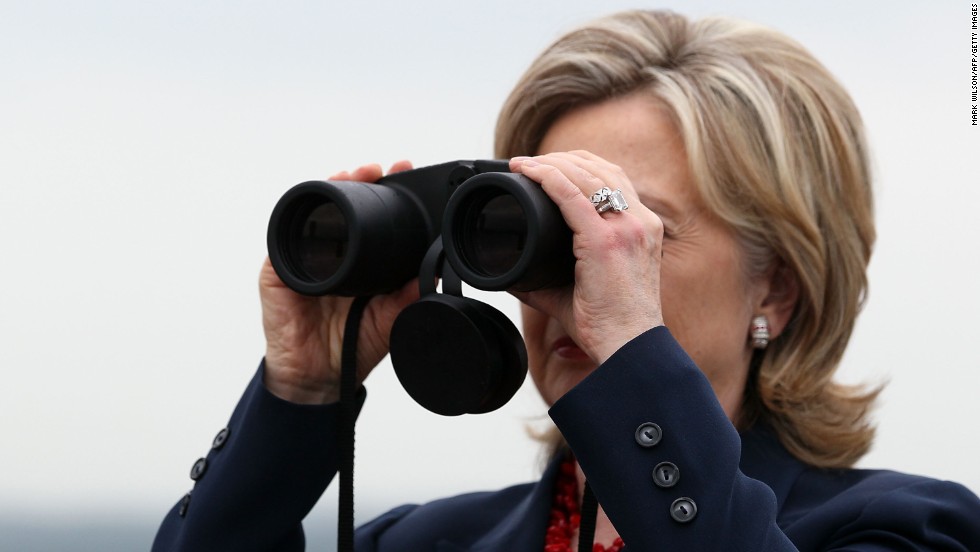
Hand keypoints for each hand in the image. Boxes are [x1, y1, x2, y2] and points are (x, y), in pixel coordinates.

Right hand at [261, 161, 418, 403]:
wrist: (320, 378)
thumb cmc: (353, 345)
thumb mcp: (390, 318)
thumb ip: (408, 296)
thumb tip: (433, 272)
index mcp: (359, 259)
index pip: (371, 216)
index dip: (384, 192)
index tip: (403, 170)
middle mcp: (331, 253)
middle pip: (340, 205)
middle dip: (357, 180)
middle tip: (376, 169)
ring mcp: (303, 260)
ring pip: (312, 215)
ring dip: (328, 190)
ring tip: (348, 175)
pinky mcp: (278, 274)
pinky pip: (282, 245)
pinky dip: (297, 227)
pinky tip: (315, 212)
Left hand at [509, 152, 664, 362]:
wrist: (628, 348)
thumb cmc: (611, 326)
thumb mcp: (587, 290)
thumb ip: (553, 278)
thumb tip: (517, 278)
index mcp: (643, 228)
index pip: (615, 179)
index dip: (580, 166)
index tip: (551, 167)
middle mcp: (640, 221)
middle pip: (601, 168)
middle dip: (563, 158)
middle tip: (531, 163)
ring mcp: (626, 227)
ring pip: (586, 173)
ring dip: (552, 162)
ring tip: (524, 163)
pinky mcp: (604, 239)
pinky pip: (570, 194)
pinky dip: (546, 177)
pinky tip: (528, 171)